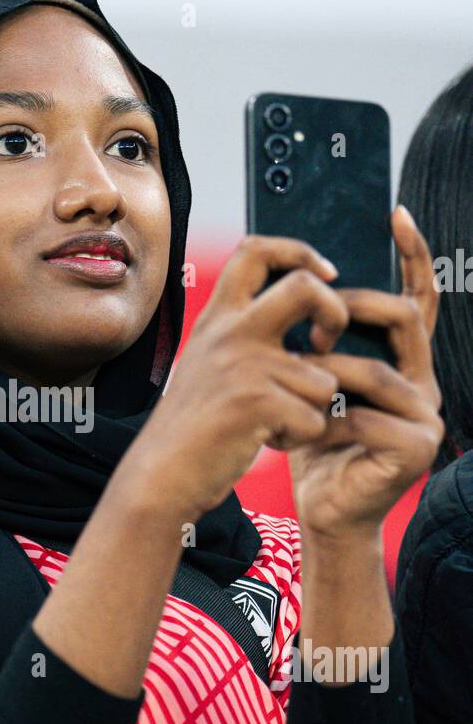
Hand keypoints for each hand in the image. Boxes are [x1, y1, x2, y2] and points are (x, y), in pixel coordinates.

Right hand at [123, 234, 347, 519]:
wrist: (160, 475)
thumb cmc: (191, 427)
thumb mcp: (206, 362)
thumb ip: (241, 334)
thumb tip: (298, 310)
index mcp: (217, 318)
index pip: (256, 251)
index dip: (299, 252)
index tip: (325, 273)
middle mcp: (230, 332)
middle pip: (305, 287)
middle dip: (336, 311)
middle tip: (326, 342)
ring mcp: (244, 366)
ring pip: (323, 377)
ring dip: (310, 409)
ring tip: (273, 423)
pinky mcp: (257, 403)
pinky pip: (314, 418)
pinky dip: (298, 438)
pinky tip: (265, 440)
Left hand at [289, 207, 442, 538]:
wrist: (323, 509)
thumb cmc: (314, 443)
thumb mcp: (313, 383)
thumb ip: (321, 342)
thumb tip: (298, 283)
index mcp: (404, 361)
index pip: (415, 298)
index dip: (412, 255)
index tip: (395, 213)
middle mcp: (424, 382)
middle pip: (402, 317)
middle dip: (353, 308)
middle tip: (314, 321)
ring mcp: (427, 416)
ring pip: (377, 371)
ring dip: (327, 374)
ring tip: (296, 383)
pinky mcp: (416, 449)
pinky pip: (367, 417)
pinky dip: (328, 421)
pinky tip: (308, 433)